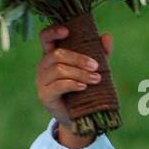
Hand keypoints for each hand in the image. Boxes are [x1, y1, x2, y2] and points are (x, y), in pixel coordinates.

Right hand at [35, 24, 113, 148]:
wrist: (81, 117)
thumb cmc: (86, 89)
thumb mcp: (94, 69)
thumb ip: (100, 53)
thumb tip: (106, 36)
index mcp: (52, 56)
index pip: (45, 38)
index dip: (53, 32)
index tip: (67, 31)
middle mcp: (43, 67)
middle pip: (57, 55)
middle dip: (78, 59)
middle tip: (96, 67)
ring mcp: (41, 81)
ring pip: (58, 70)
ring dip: (80, 73)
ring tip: (96, 79)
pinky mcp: (44, 95)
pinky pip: (57, 86)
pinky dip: (72, 84)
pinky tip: (84, 87)